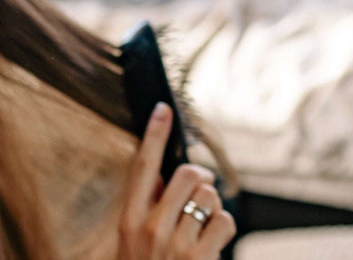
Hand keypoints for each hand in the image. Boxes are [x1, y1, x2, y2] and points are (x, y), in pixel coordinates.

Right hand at [118, 103, 235, 259]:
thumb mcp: (132, 241)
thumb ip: (147, 209)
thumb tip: (169, 176)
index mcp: (128, 219)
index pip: (142, 166)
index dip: (153, 134)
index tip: (163, 108)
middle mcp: (149, 227)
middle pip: (187, 174)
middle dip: (200, 178)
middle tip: (199, 190)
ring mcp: (175, 243)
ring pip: (209, 197)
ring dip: (212, 207)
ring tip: (201, 226)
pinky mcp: (200, 258)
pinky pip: (224, 221)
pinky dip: (224, 227)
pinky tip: (212, 241)